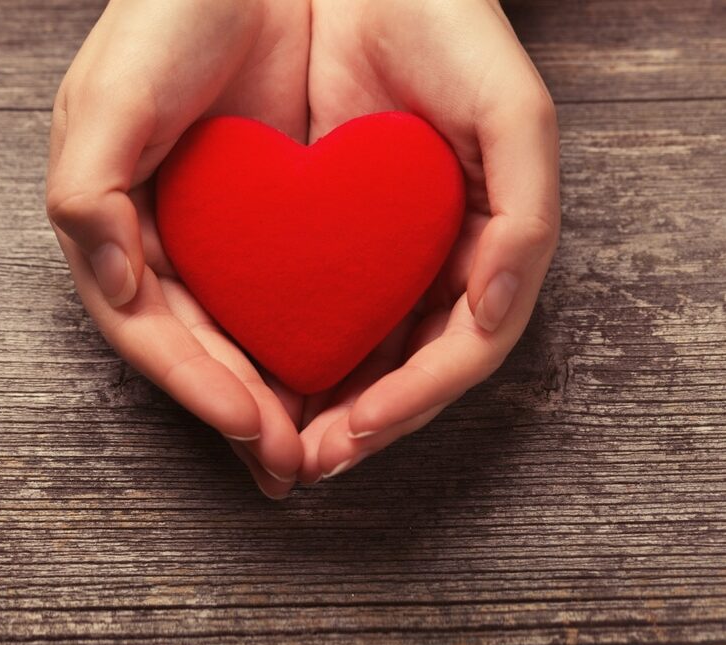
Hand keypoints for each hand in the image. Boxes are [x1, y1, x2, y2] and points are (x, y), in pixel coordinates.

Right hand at [46, 0, 308, 497]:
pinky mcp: (286, 231)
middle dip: (247, 418)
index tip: (250, 427)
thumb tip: (114, 284)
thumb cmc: (173, 17)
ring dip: (284, 405)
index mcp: (124, 234)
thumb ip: (88, 193)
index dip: (198, 387)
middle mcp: (177, 252)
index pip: (155, 335)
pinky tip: (344, 389)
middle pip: (207, 358)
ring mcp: (231, 248)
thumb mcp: (106, 99)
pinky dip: (318, 352)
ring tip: (320, 451)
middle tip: (291, 468)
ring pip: (254, 347)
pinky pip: (300, 305)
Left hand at [297, 0, 559, 481]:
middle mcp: (429, 270)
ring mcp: (376, 262)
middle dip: (359, 425)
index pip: (455, 354)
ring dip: (316, 410)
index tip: (360, 429)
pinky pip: (303, 315)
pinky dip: (285, 357)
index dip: (411, 401)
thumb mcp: (512, 120)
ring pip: (350, 359)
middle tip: (311, 464)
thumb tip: (490, 318)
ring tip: (280, 449)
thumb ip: (525, 222)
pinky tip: (257, 384)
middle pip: (399, 373)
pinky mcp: (320, 243)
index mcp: (480, 254)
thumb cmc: (447, 34)